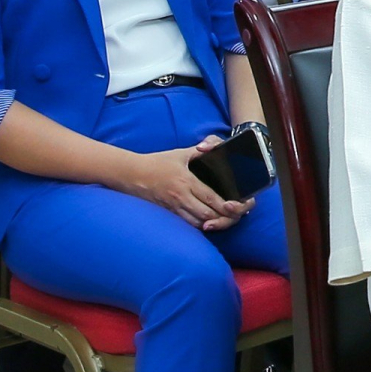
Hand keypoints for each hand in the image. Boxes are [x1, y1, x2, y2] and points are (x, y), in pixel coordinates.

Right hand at [120, 135, 251, 230]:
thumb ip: (199, 150)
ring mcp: (173, 207)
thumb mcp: (180, 154)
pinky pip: (186, 224)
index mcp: (186, 181)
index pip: (211, 198)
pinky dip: (198, 226)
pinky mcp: (167, 214)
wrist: (131, 174)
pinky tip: (208, 224)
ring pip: (197, 223)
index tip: (239, 206)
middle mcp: (180, 197)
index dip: (227, 206)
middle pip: (207, 214)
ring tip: (225, 221)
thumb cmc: (157, 162)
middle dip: (224, 218)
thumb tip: (214, 146)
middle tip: (236, 216)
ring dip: (213, 224)